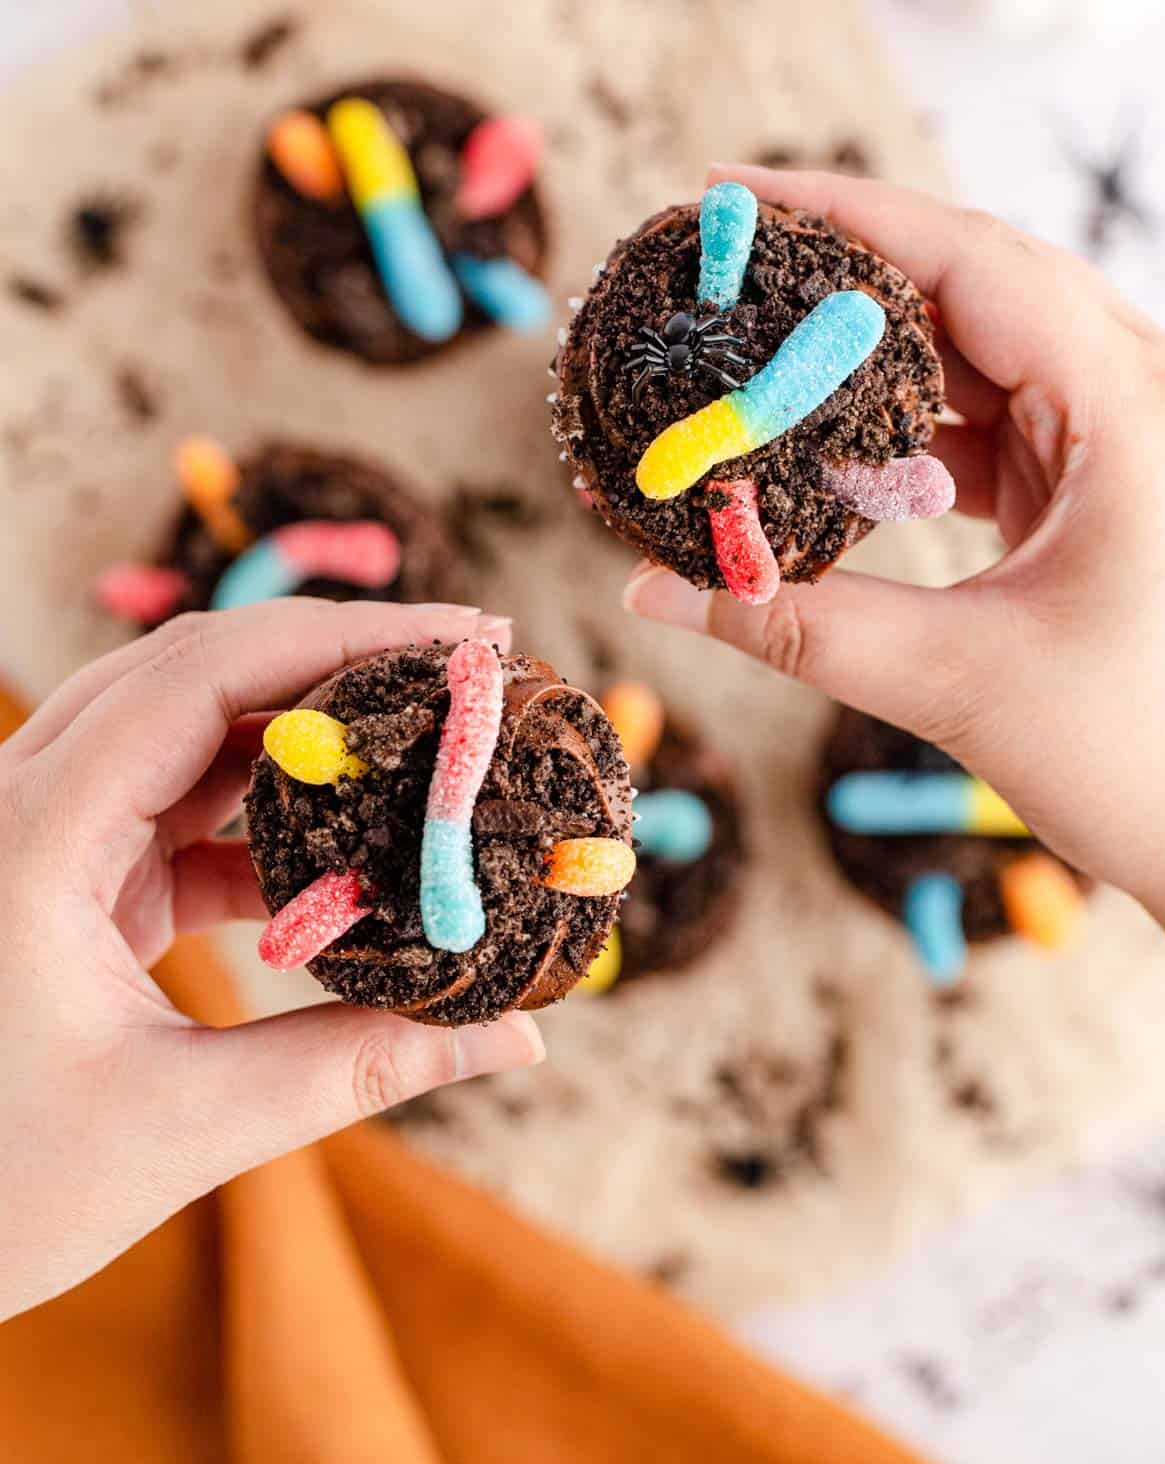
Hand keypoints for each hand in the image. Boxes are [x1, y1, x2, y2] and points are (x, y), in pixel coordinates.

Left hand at [0, 599, 542, 1321]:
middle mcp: (29, 803)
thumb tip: (518, 1034)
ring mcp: (47, 830)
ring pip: (191, 726)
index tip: (462, 637)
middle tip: (466, 664)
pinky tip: (358, 839)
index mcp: (33, 836)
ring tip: (427, 733)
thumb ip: (352, 1069)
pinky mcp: (70, 872)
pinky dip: (275, 809)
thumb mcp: (180, 1127)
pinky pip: (183, 802)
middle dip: (337, 654)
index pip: (199, 675)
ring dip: (310, 725)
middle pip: (198, 670)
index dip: (339, 635)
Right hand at [624, 166, 1164, 961]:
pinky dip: (907, 428)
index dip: (844, 212)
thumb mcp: (958, 682)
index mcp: (1136, 408)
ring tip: (759, 351)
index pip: (972, 260)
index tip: (732, 194)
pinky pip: (994, 417)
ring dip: (871, 357)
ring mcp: (1131, 436)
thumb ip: (796, 626)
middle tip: (726, 262)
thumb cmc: (1149, 765)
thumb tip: (649, 584)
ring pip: (982, 349)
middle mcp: (1145, 395)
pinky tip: (830, 449)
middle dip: (844, 273)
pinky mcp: (1108, 483)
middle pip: (975, 284)